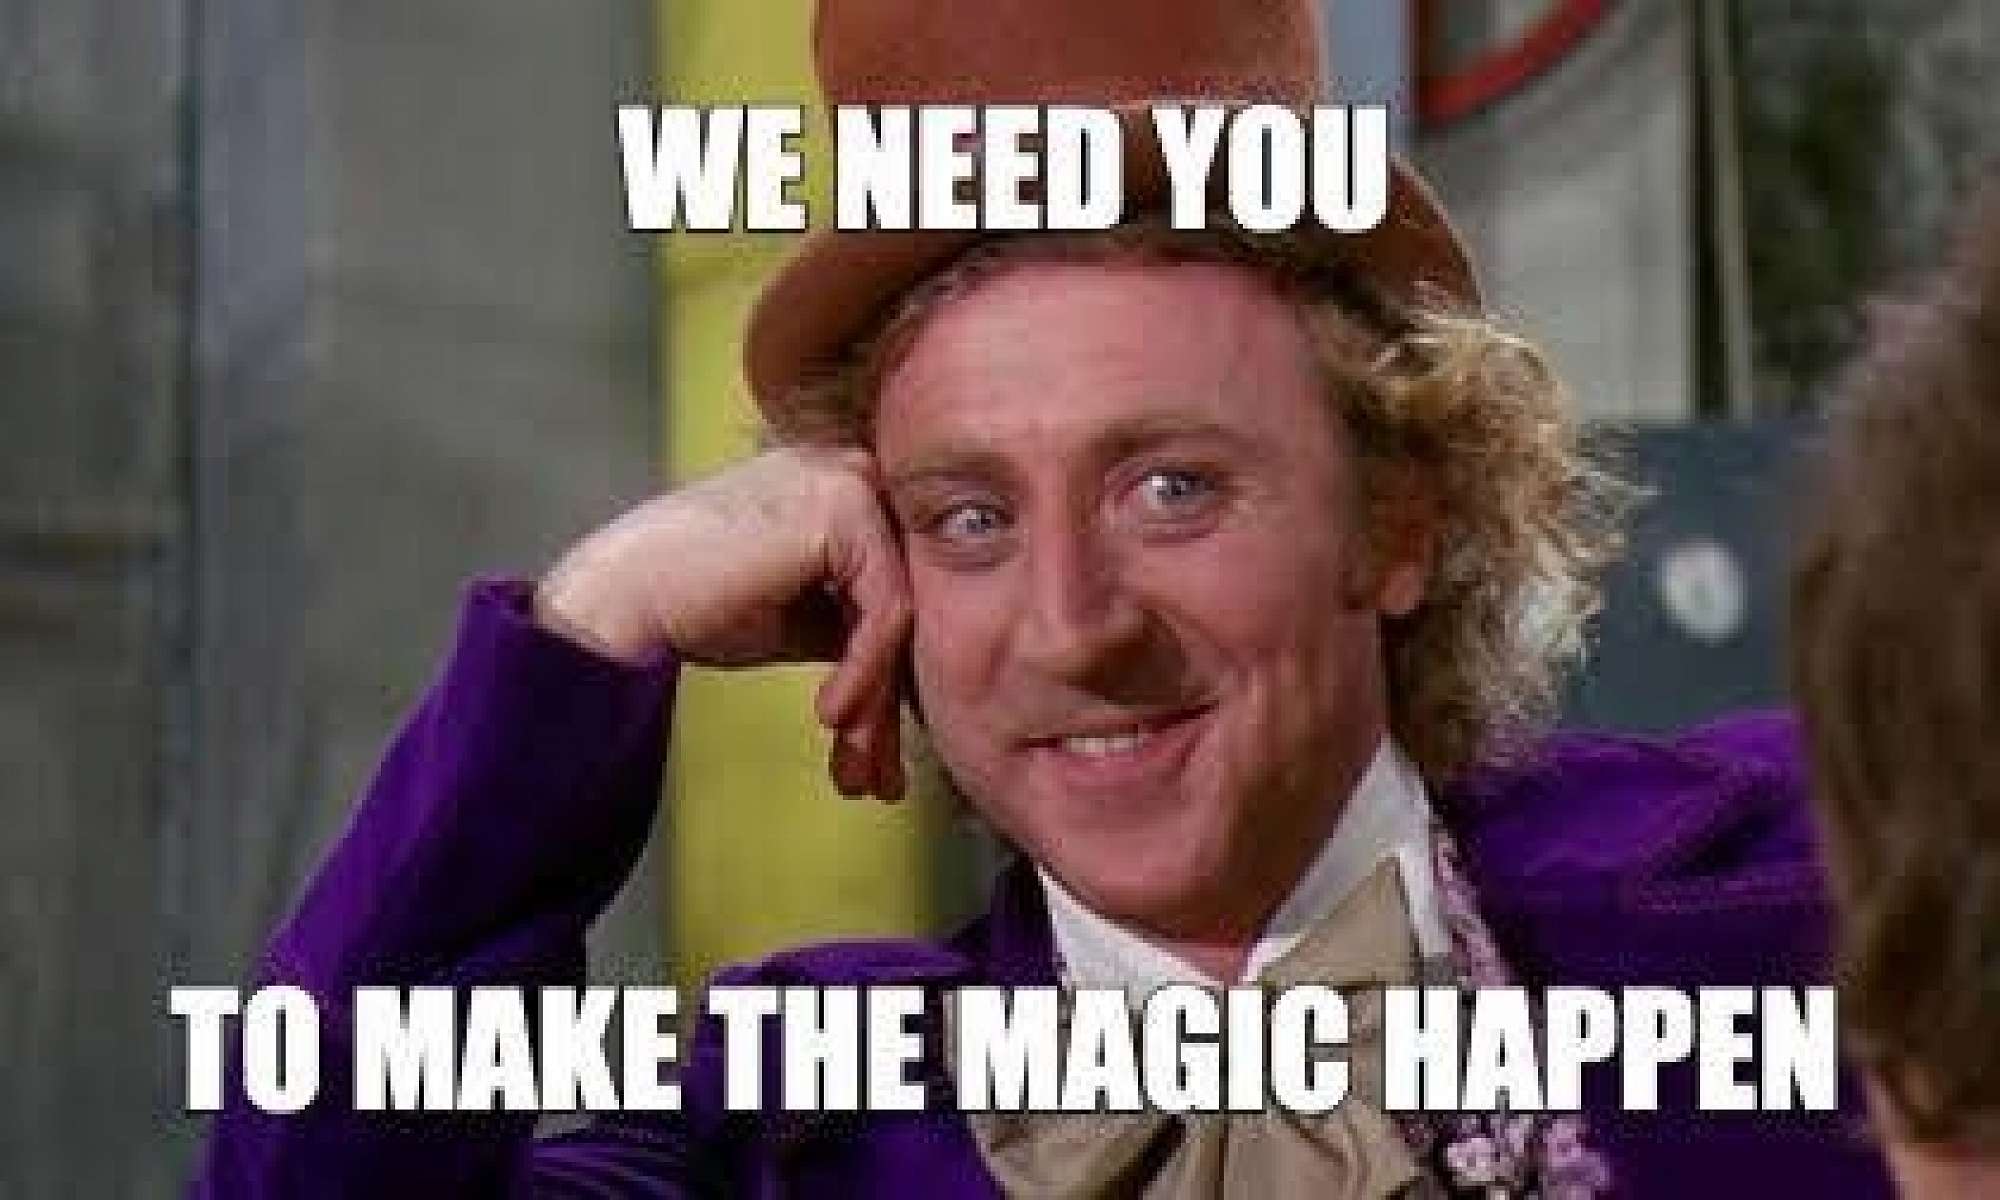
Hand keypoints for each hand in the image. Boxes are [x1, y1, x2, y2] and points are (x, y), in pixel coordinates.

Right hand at [536, 447, 911, 799]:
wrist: (622, 597)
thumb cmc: (697, 606)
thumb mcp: (801, 617)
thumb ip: (858, 624)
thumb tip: (915, 678)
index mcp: (842, 486)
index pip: (893, 590)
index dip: (887, 679)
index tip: (873, 755)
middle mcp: (853, 471)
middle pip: (905, 602)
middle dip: (889, 703)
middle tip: (877, 782)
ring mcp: (852, 481)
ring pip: (901, 614)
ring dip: (876, 704)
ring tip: (851, 767)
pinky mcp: (846, 507)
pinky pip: (885, 609)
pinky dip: (865, 673)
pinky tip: (831, 718)